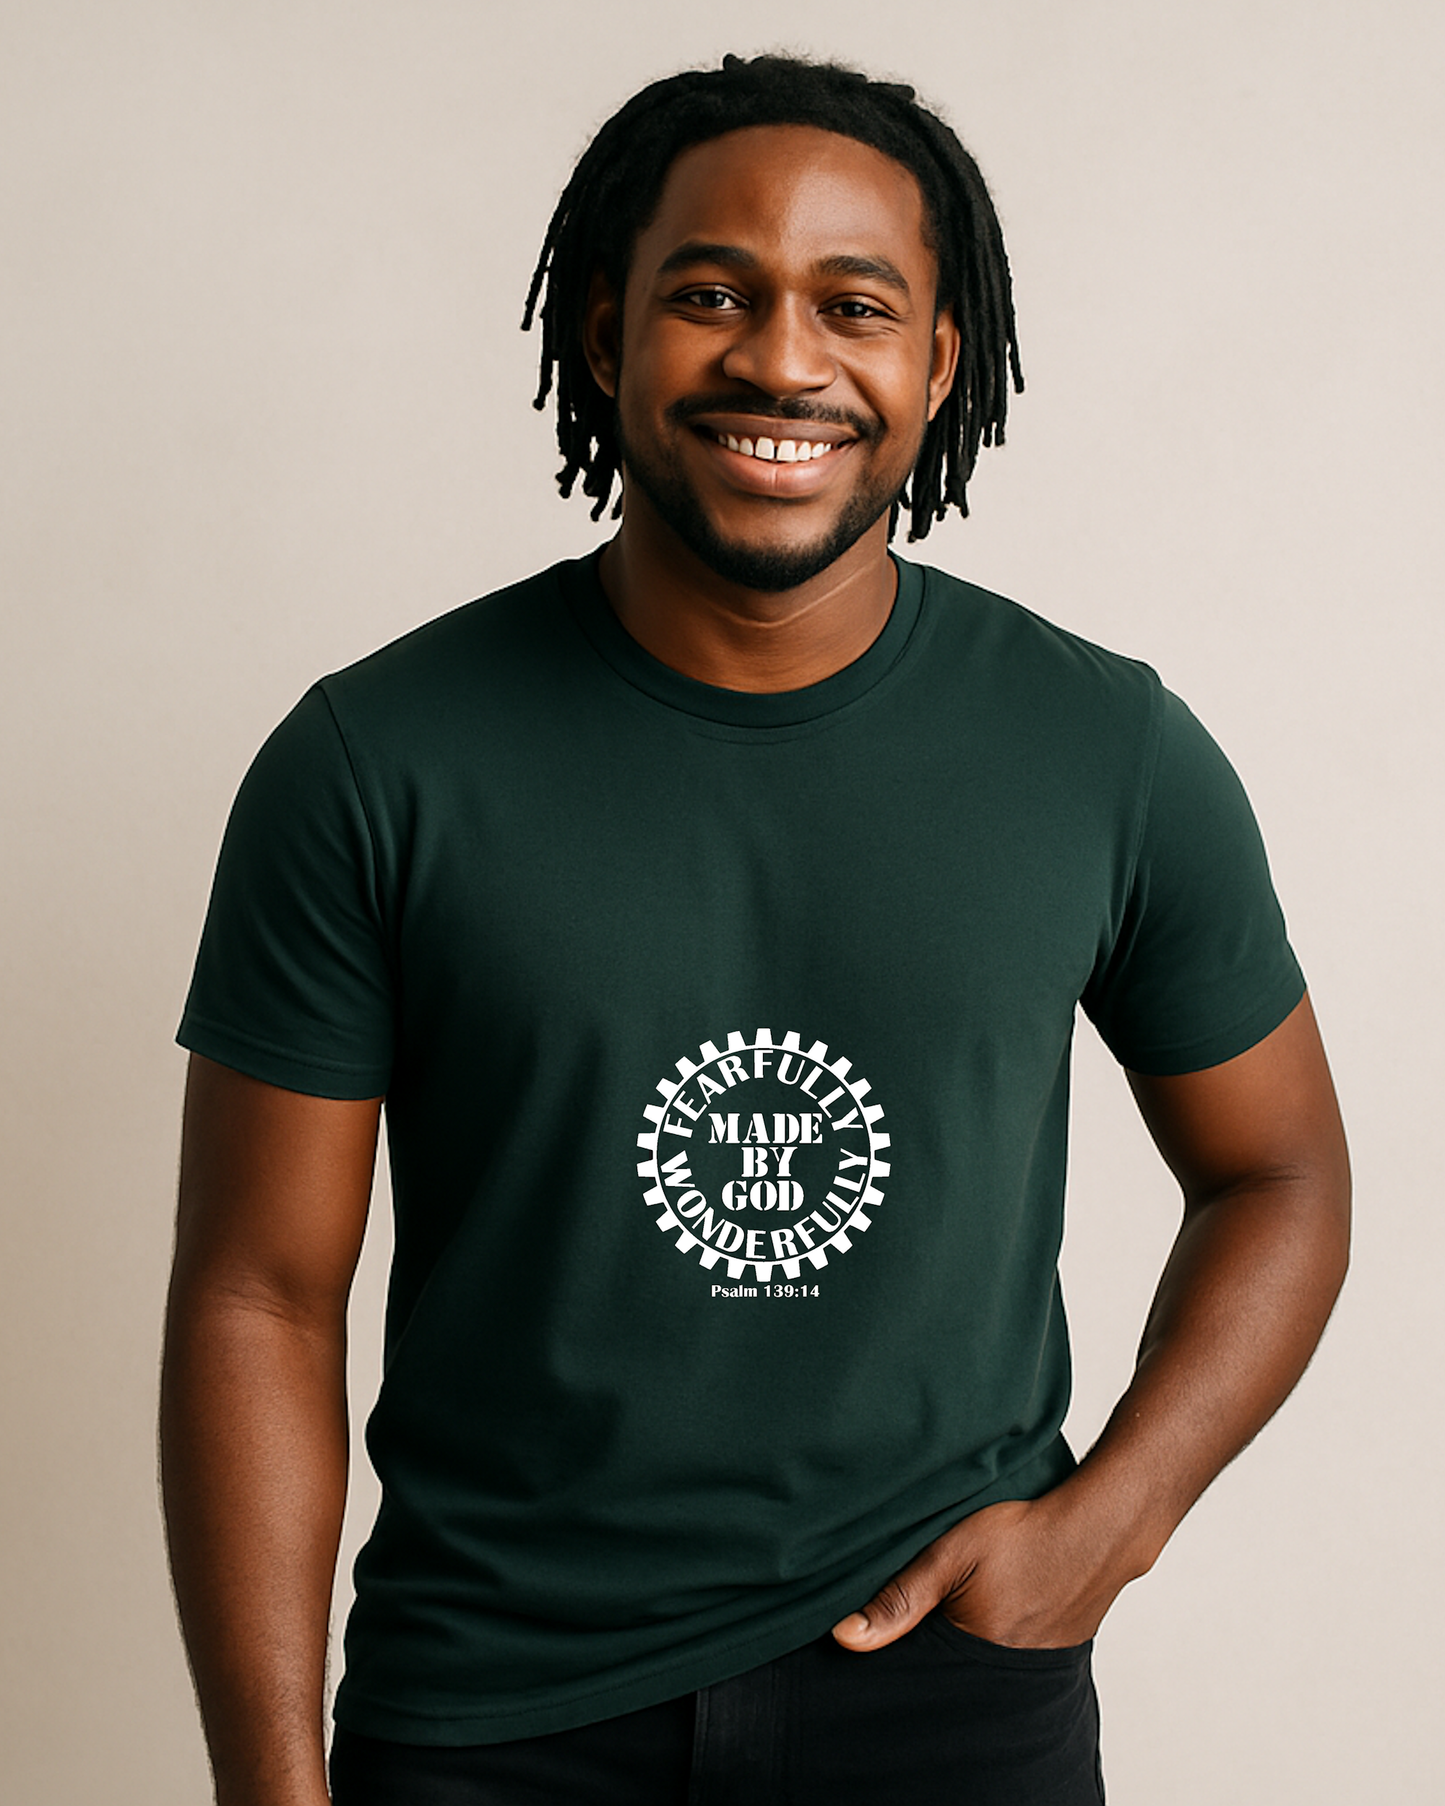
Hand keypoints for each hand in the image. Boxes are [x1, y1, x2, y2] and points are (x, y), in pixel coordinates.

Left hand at [831, 1487, 1131, 1653]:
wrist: (1098, 1528)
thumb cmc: (1024, 1533)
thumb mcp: (951, 1553)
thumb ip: (900, 1598)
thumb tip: (845, 1637)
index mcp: (974, 1653)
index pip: (918, 1677)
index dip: (895, 1660)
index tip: (876, 1642)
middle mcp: (1004, 1676)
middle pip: (946, 1679)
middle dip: (926, 1661)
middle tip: (915, 1624)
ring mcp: (1031, 1670)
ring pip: (974, 1671)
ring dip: (957, 1653)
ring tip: (952, 1618)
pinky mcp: (1050, 1658)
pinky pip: (1003, 1664)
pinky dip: (987, 1647)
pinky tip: (983, 1619)